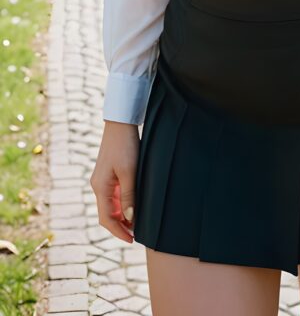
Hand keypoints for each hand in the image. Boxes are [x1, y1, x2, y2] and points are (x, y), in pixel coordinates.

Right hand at [90, 121, 139, 241]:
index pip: (106, 218)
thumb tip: (129, 218)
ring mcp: (102, 179)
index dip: (118, 232)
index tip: (131, 240)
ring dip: (121, 215)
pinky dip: (121, 204)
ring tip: (136, 223)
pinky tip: (133, 205)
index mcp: (100, 187)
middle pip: (107, 214)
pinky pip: (113, 195)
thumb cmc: (125, 146)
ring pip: (110, 205)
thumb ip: (129, 195)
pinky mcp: (108, 173)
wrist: (121, 123)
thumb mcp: (130, 172)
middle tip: (136, 234)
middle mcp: (98, 185)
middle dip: (120, 226)